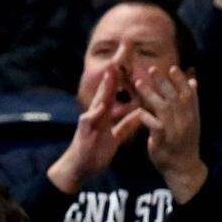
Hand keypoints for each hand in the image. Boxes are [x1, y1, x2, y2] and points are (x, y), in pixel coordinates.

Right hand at [47, 69, 144, 194]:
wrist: (80, 167)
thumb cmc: (96, 152)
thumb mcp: (116, 137)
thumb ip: (127, 125)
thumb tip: (140, 115)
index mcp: (104, 113)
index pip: (113, 92)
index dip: (121, 78)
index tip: (129, 61)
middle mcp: (96, 113)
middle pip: (106, 89)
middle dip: (113, 73)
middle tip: (120, 54)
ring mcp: (89, 121)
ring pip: (98, 100)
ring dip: (105, 86)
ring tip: (111, 71)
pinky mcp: (84, 131)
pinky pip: (89, 121)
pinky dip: (95, 113)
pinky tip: (101, 105)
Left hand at [134, 66, 206, 202]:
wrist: (183, 168)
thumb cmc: (185, 142)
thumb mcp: (192, 121)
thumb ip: (191, 101)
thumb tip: (193, 81)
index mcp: (192, 115)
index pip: (188, 94)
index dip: (180, 81)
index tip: (172, 68)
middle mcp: (185, 122)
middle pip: (174, 98)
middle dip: (163, 82)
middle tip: (151, 69)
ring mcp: (175, 132)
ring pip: (163, 109)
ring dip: (150, 95)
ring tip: (139, 83)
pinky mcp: (163, 142)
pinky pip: (155, 127)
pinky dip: (147, 118)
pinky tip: (139, 111)